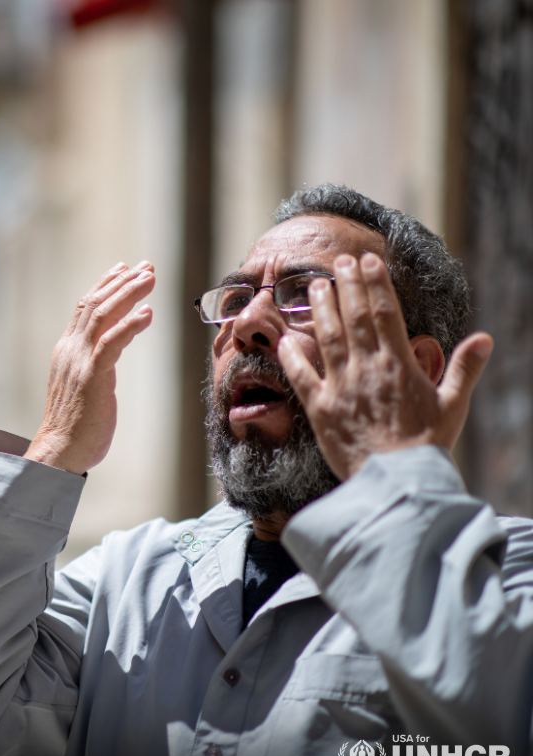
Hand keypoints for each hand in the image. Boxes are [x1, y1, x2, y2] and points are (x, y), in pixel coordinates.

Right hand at [24, 261, 154, 474]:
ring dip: (128, 294)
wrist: (60, 451)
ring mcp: (79, 361)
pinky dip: (130, 325)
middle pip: (94, 304)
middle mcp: (70, 350)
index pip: (84, 308)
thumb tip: (107, 356)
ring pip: (102, 315)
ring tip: (150, 279)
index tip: (125, 269)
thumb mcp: (82, 387)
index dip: (105, 286)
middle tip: (146, 267)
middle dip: (121, 282)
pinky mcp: (91, 376)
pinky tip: (147, 313)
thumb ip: (92, 366)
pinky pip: (111, 343)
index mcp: (66, 351)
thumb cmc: (75, 426)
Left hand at [277, 253, 493, 479]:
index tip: (368, 262)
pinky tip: (282, 339)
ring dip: (322, 309)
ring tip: (316, 285)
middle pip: (354, 318)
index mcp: (399, 365)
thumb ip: (464, 369)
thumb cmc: (426, 446)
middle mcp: (367, 370)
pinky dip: (291, 357)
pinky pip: (301, 378)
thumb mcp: (453, 405)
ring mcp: (341, 388)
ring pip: (328, 339)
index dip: (375, 284)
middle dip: (347, 286)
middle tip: (340, 261)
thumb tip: (485, 338)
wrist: (397, 482)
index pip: (385, 314)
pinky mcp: (320, 410)